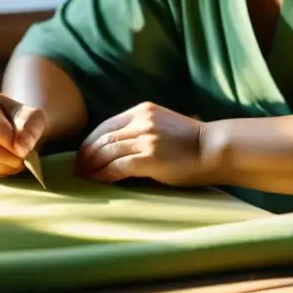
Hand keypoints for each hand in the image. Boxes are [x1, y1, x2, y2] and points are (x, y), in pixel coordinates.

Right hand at [0, 87, 47, 179]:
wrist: (17, 136)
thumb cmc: (23, 122)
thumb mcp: (33, 116)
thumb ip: (30, 126)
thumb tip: (21, 147)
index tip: (19, 144)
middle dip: (6, 154)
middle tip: (24, 156)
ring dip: (4, 165)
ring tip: (17, 160)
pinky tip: (6, 165)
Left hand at [73, 102, 207, 185]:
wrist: (216, 149)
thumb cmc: (194, 142)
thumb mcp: (164, 125)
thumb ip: (143, 130)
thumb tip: (120, 147)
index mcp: (143, 110)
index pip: (106, 125)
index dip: (90, 141)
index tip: (83, 154)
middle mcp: (141, 121)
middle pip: (102, 138)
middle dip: (86, 155)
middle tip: (76, 169)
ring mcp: (145, 139)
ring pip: (106, 152)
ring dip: (91, 166)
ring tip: (83, 178)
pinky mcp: (148, 158)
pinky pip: (116, 167)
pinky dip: (103, 175)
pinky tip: (97, 182)